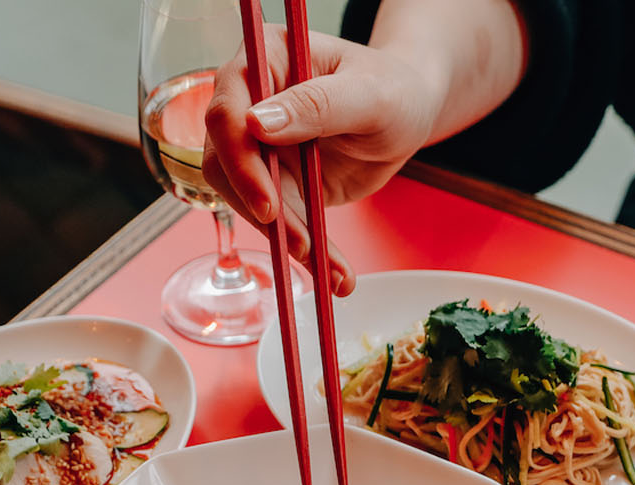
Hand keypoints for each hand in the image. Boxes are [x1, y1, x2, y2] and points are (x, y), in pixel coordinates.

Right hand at [202, 27, 445, 295]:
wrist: (409, 113)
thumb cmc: (394, 89)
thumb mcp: (369, 94)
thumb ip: (317, 104)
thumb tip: (256, 124)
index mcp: (264, 61)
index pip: (227, 112)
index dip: (241, 162)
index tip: (270, 203)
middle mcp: (249, 102)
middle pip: (225, 164)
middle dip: (263, 211)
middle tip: (303, 244)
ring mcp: (258, 145)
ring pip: (246, 201)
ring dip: (285, 238)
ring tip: (330, 268)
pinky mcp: (276, 181)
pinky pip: (278, 222)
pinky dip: (304, 250)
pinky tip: (334, 272)